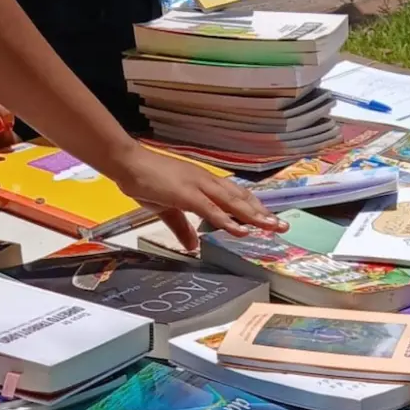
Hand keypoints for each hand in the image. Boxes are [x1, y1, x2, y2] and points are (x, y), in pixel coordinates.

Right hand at [112, 144, 287, 249]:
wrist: (127, 164)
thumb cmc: (146, 181)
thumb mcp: (166, 209)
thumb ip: (181, 227)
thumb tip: (192, 246)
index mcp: (203, 183)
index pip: (235, 196)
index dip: (253, 207)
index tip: (269, 219)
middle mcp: (206, 182)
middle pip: (240, 198)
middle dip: (262, 213)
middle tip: (283, 225)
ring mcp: (197, 186)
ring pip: (232, 202)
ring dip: (253, 215)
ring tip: (271, 227)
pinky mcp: (186, 194)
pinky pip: (211, 209)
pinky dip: (227, 220)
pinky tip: (240, 230)